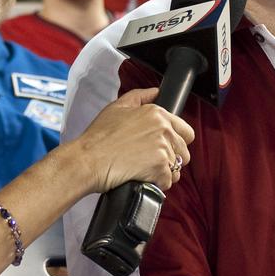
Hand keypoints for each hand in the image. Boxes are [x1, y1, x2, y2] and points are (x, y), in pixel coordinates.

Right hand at [71, 87, 194, 192]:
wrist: (88, 160)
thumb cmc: (98, 136)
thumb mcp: (117, 107)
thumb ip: (140, 96)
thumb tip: (156, 91)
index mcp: (157, 114)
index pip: (186, 131)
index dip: (175, 141)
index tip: (163, 147)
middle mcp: (164, 129)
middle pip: (184, 151)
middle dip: (171, 158)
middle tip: (151, 161)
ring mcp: (163, 149)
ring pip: (177, 167)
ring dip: (164, 172)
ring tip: (145, 170)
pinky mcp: (160, 168)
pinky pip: (168, 181)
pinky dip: (157, 183)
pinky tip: (143, 177)